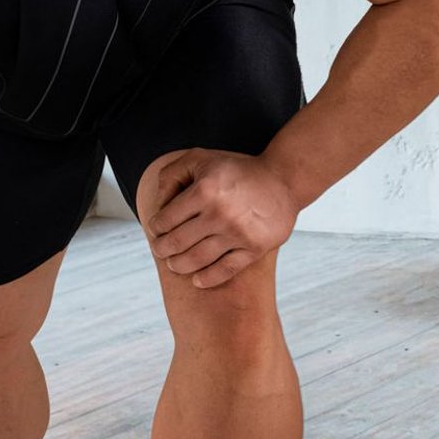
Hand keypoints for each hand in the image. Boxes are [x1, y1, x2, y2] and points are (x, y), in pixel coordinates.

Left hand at [143, 148, 298, 287]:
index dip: (155, 227)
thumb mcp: (200, 158)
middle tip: (160, 250)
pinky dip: (207, 278)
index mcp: (204, 190)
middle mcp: (219, 214)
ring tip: (174, 264)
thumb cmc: (237, 169)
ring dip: (178, 265)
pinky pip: (225, 270)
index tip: (156, 230)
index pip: (166, 219)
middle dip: (162, 249)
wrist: (283, 179)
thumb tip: (158, 205)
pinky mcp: (254, 248)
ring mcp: (238, 233)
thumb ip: (171, 174)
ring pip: (196, 260)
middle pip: (177, 243)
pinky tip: (197, 280)